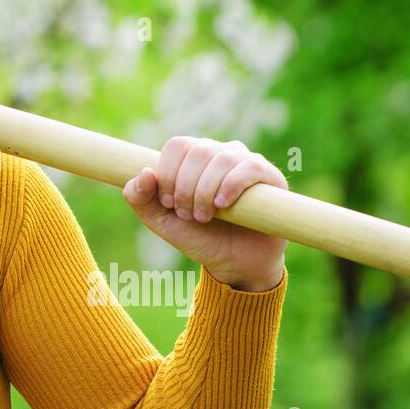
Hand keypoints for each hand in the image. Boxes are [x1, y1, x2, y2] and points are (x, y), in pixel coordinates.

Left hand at [122, 137, 287, 291]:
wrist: (234, 263)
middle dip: (186, 187)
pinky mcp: (270, 177)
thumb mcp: (160, 220)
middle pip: (198, 151)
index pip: (177, 145)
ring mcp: (246, 162)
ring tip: (204, 216)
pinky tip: (222, 205)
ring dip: (206, 191)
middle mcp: (220, 153)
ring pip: (221, 158)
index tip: (167, 203)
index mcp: (193, 157)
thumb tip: (144, 172)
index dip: (168, 173)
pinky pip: (249, 167)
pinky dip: (231, 185)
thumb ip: (140, 198)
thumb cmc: (198, 236)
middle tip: (188, 215)